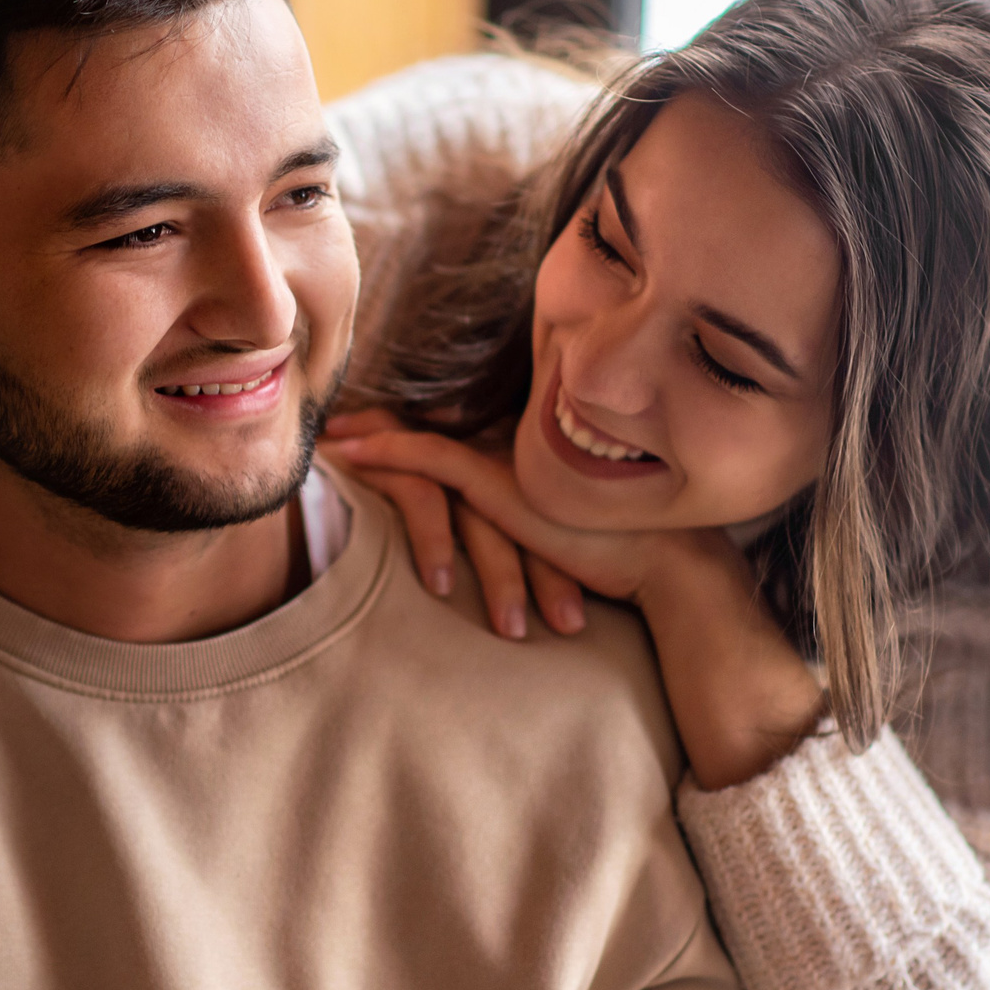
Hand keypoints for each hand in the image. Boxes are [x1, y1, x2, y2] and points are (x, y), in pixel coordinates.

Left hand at [323, 413, 827, 789]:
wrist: (660, 565)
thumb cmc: (619, 563)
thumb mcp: (561, 542)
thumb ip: (528, 534)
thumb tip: (507, 557)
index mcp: (526, 459)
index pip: (455, 436)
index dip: (409, 431)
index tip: (368, 429)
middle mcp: (512, 450)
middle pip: (429, 429)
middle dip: (378, 425)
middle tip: (332, 423)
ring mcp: (505, 462)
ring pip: (419, 440)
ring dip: (369, 439)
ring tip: (328, 439)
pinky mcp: (500, 482)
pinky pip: (429, 459)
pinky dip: (387, 452)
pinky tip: (351, 451)